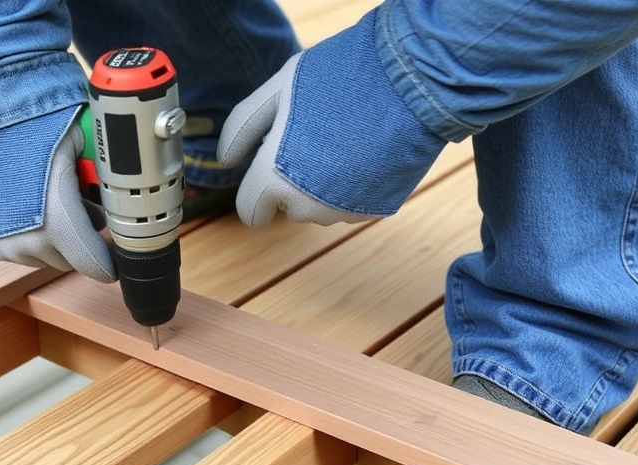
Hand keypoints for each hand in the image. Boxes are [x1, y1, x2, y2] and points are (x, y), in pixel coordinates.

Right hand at [0, 106, 115, 282]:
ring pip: (49, 257)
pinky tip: (37, 208)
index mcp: (59, 223)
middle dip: (84, 241)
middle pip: (73, 261)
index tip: (118, 254)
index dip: (110, 261)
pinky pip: (27, 252)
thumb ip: (105, 178)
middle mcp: (31, 242)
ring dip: (59, 240)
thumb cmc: (36, 128)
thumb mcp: (85, 146)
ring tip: (59, 203)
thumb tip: (126, 190)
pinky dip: (37, 237)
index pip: (95, 265)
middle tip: (87, 209)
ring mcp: (9, 245)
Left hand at [217, 54, 372, 226]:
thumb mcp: (279, 89)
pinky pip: (353, 204)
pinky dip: (354, 186)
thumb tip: (226, 159)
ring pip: (322, 208)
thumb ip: (243, 126)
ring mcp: (344, 212)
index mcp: (274, 179)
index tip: (268, 173)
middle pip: (289, 207)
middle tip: (315, 138)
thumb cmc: (338, 79)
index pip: (251, 212)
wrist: (410, 81)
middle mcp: (308, 207)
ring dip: (324, 185)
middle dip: (293, 182)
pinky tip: (366, 151)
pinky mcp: (376, 210)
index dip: (257, 192)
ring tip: (343, 140)